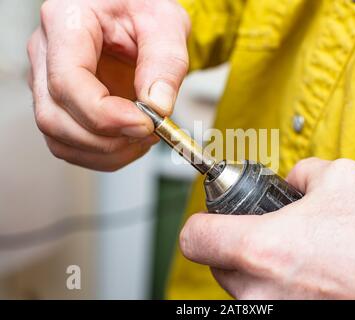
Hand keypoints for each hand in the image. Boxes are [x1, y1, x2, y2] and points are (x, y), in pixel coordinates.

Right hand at [27, 0, 189, 170]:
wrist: (139, 14)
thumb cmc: (145, 8)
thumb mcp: (166, 23)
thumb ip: (165, 63)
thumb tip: (157, 107)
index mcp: (66, 22)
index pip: (67, 81)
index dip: (104, 114)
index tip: (145, 123)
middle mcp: (47, 53)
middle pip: (54, 117)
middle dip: (106, 138)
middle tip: (149, 131)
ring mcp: (49, 82)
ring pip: (59, 138)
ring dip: (106, 151)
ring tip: (144, 136)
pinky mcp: (62, 104)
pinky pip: (70, 144)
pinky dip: (104, 154)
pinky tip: (131, 140)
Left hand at [180, 158, 354, 298]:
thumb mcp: (340, 178)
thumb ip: (302, 172)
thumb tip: (292, 180)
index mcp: (261, 247)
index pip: (195, 238)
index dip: (202, 222)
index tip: (216, 217)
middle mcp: (259, 290)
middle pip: (216, 264)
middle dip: (234, 244)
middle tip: (264, 231)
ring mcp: (272, 314)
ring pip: (241, 287)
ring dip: (256, 268)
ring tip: (293, 254)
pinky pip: (265, 301)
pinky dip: (275, 287)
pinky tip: (306, 274)